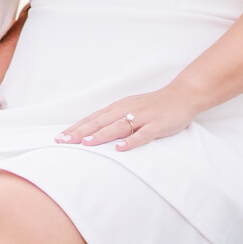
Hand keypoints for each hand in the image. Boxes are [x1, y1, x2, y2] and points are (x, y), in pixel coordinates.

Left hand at [59, 88, 199, 151]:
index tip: (59, 137)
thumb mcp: (130, 108)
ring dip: (101, 135)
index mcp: (119, 107)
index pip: (93, 118)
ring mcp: (142, 117)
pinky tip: (121, 148)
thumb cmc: (154, 105)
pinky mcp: (157, 125)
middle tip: (63, 142)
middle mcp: (127, 110)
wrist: (182, 96)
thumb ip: (113, 118)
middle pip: (100, 122)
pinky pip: (143, 134)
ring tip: (86, 144)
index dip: (76, 128)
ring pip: (118, 127)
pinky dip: (131, 141)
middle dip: (81, 132)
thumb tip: (92, 131)